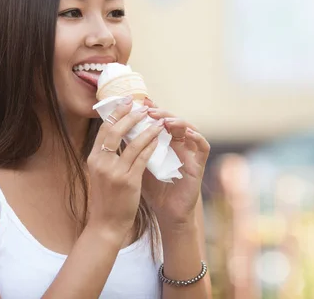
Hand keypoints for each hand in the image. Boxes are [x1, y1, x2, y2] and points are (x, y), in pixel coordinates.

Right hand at [86, 97, 165, 240]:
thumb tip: (116, 138)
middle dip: (129, 115)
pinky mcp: (128, 181)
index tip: (125, 103)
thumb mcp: (100, 174)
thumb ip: (106, 157)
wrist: (105, 225)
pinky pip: (142, 158)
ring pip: (132, 143)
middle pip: (114, 131)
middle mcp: (101, 163)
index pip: (103, 130)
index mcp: (93, 159)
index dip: (115, 114)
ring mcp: (114, 172)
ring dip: (145, 129)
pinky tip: (158, 139)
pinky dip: (151, 146)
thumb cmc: (105, 200)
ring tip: (156, 120)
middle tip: (141, 106)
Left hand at [140, 97, 209, 226]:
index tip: (137, 102)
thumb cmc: (151, 189)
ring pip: (188, 128)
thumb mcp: (137, 165)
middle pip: (172, 120)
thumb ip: (130, 148)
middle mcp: (177, 143)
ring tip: (165, 120)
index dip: (149, 109)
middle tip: (149, 110)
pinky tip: (187, 133)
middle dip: (161, 113)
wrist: (166, 211)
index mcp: (162, 141)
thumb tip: (111, 129)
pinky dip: (197, 137)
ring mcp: (189, 152)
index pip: (157, 119)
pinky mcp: (199, 164)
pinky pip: (203, 146)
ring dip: (177, 122)